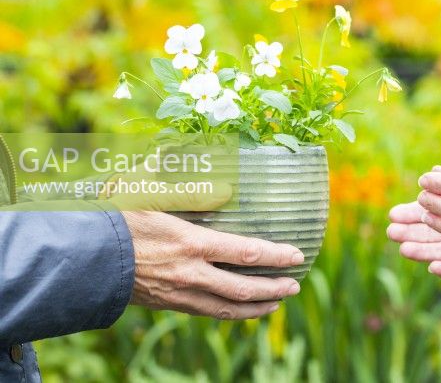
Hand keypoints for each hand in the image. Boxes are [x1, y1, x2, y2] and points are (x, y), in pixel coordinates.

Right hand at [120, 185, 304, 319]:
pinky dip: (231, 314)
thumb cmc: (116, 217)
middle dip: (274, 287)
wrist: (82, 258)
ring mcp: (180, 293)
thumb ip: (188, 186)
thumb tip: (225, 187)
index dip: (275, 256)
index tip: (297, 255)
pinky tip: (242, 310)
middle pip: (243, 288)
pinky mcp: (168, 304)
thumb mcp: (150, 190)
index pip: (245, 252)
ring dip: (257, 306)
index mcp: (191, 243)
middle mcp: (191, 273)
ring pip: (227, 308)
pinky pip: (208, 313)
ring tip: (278, 302)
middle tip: (296, 285)